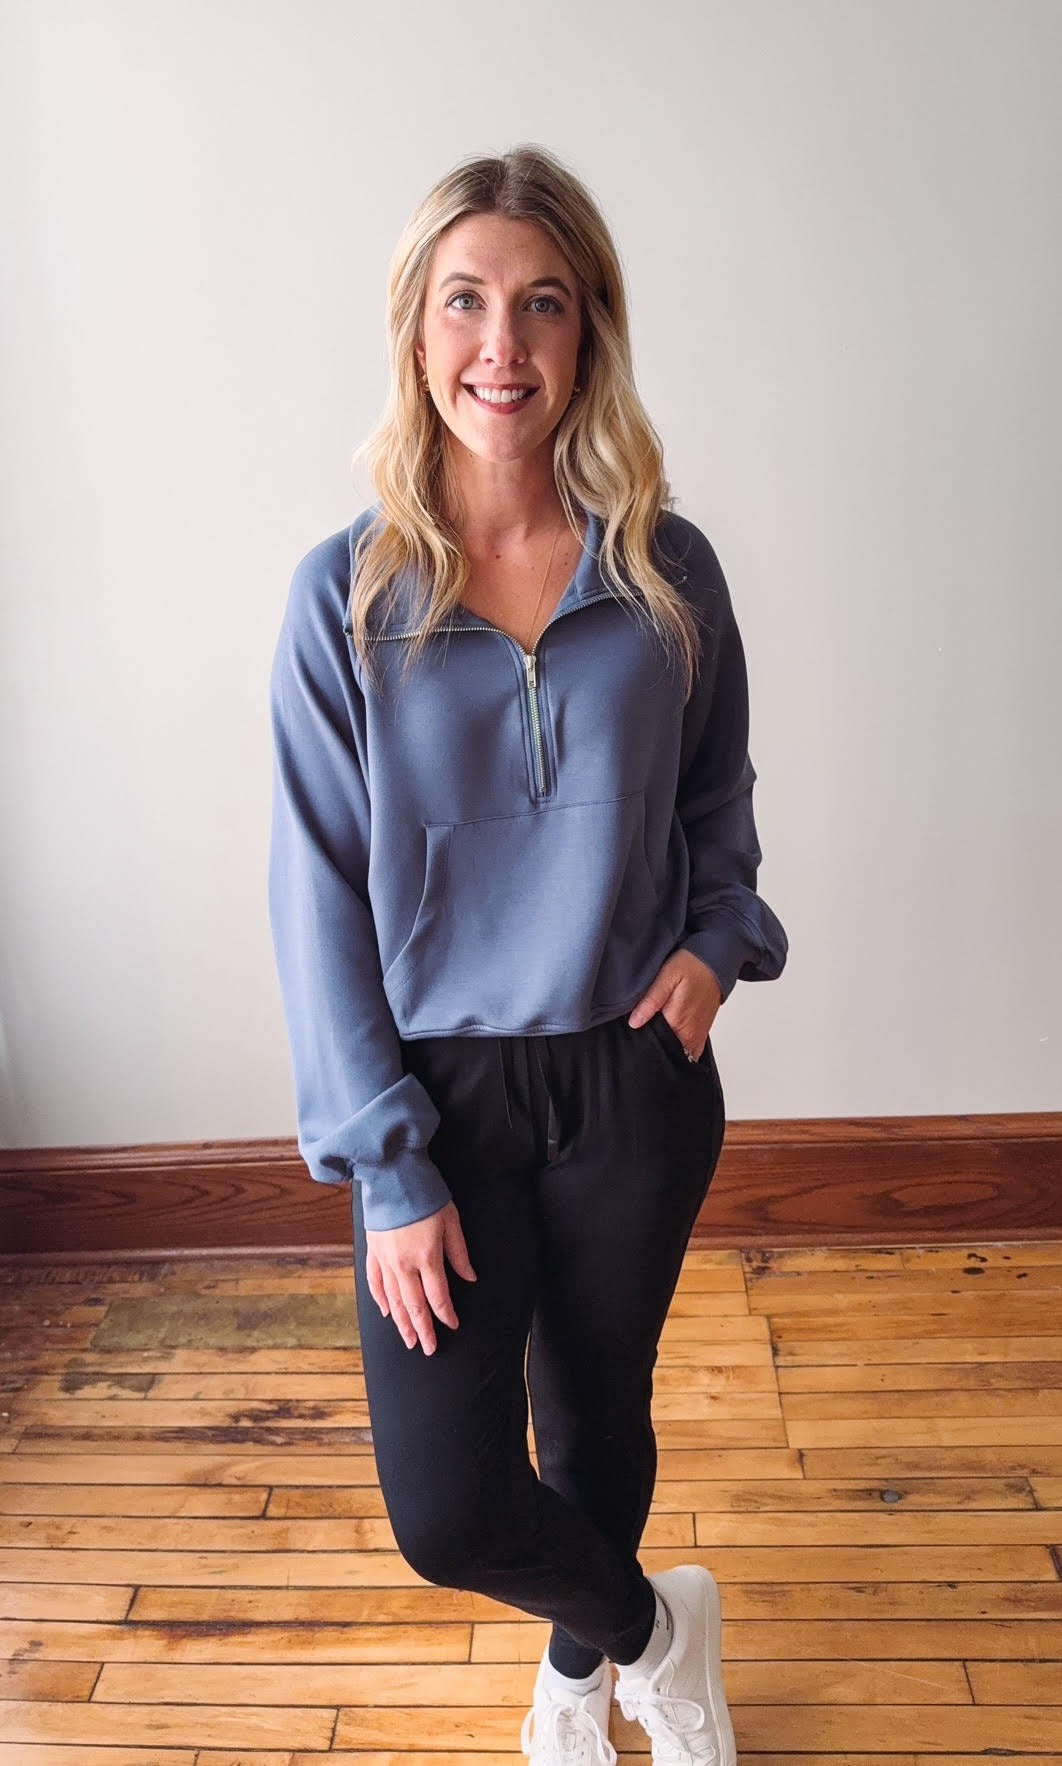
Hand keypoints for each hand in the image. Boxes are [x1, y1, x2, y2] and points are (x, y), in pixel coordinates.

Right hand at [365, 1201, 476, 1355]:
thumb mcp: (451, 1220)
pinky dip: (380, 1299)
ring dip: (401, 1323)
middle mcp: (404, 1264)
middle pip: (414, 1305)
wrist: (392, 1175)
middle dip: (423, 1329)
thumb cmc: (426, 1194)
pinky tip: (386, 1312)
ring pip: (393, 1300)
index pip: (438, 1296)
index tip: (452, 1326)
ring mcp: (385, 1259)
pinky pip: (374, 1282)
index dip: (446, 1314)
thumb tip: (470, 1277)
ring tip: (409, 1340)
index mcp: (427, 1256)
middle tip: (428, 1349)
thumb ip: (459, 1253)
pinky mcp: (372, 1251)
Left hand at [627, 949, 723, 1060]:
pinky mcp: (701, 1034)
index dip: (642, 1044)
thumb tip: (635, 1022)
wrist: (715, 962)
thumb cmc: (691, 966)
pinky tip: (669, 1038)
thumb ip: (651, 1000)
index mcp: (677, 1021)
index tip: (634, 1038)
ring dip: (666, 1050)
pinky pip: (689, 1052)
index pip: (654, 1046)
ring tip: (655, 1036)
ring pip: (678, 1055)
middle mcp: (689, 1034)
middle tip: (642, 1036)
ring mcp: (697, 1036)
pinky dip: (678, 1050)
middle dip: (652, 1049)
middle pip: (666, 1053)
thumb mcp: (666, 976)